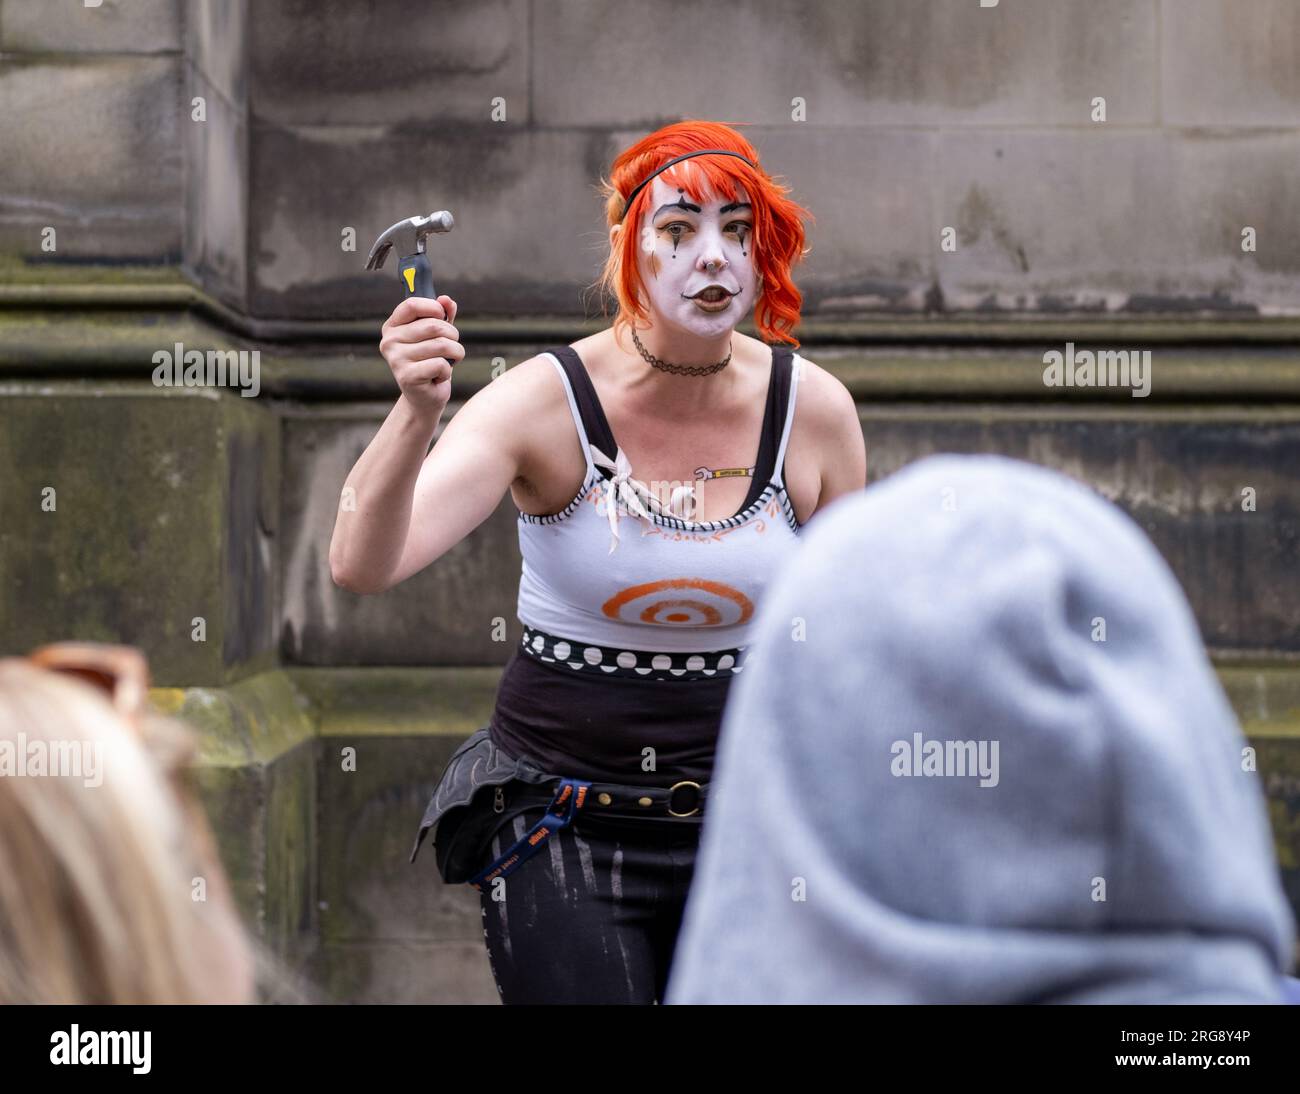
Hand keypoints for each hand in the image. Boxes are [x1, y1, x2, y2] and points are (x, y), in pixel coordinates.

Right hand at [378, 295, 462, 414]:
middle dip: (453, 336)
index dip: (434, 307)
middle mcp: (390, 341)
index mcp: (393, 327)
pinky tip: (438, 377)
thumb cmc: (430, 362)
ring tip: (448, 362)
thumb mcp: (437, 336)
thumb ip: (442, 316)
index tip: (443, 316)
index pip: (412, 305)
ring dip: (455, 354)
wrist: (425, 397)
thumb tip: (446, 300)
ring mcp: (396, 359)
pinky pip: (440, 364)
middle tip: (452, 347)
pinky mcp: (407, 376)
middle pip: (434, 326)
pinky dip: (447, 371)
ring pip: (441, 345)